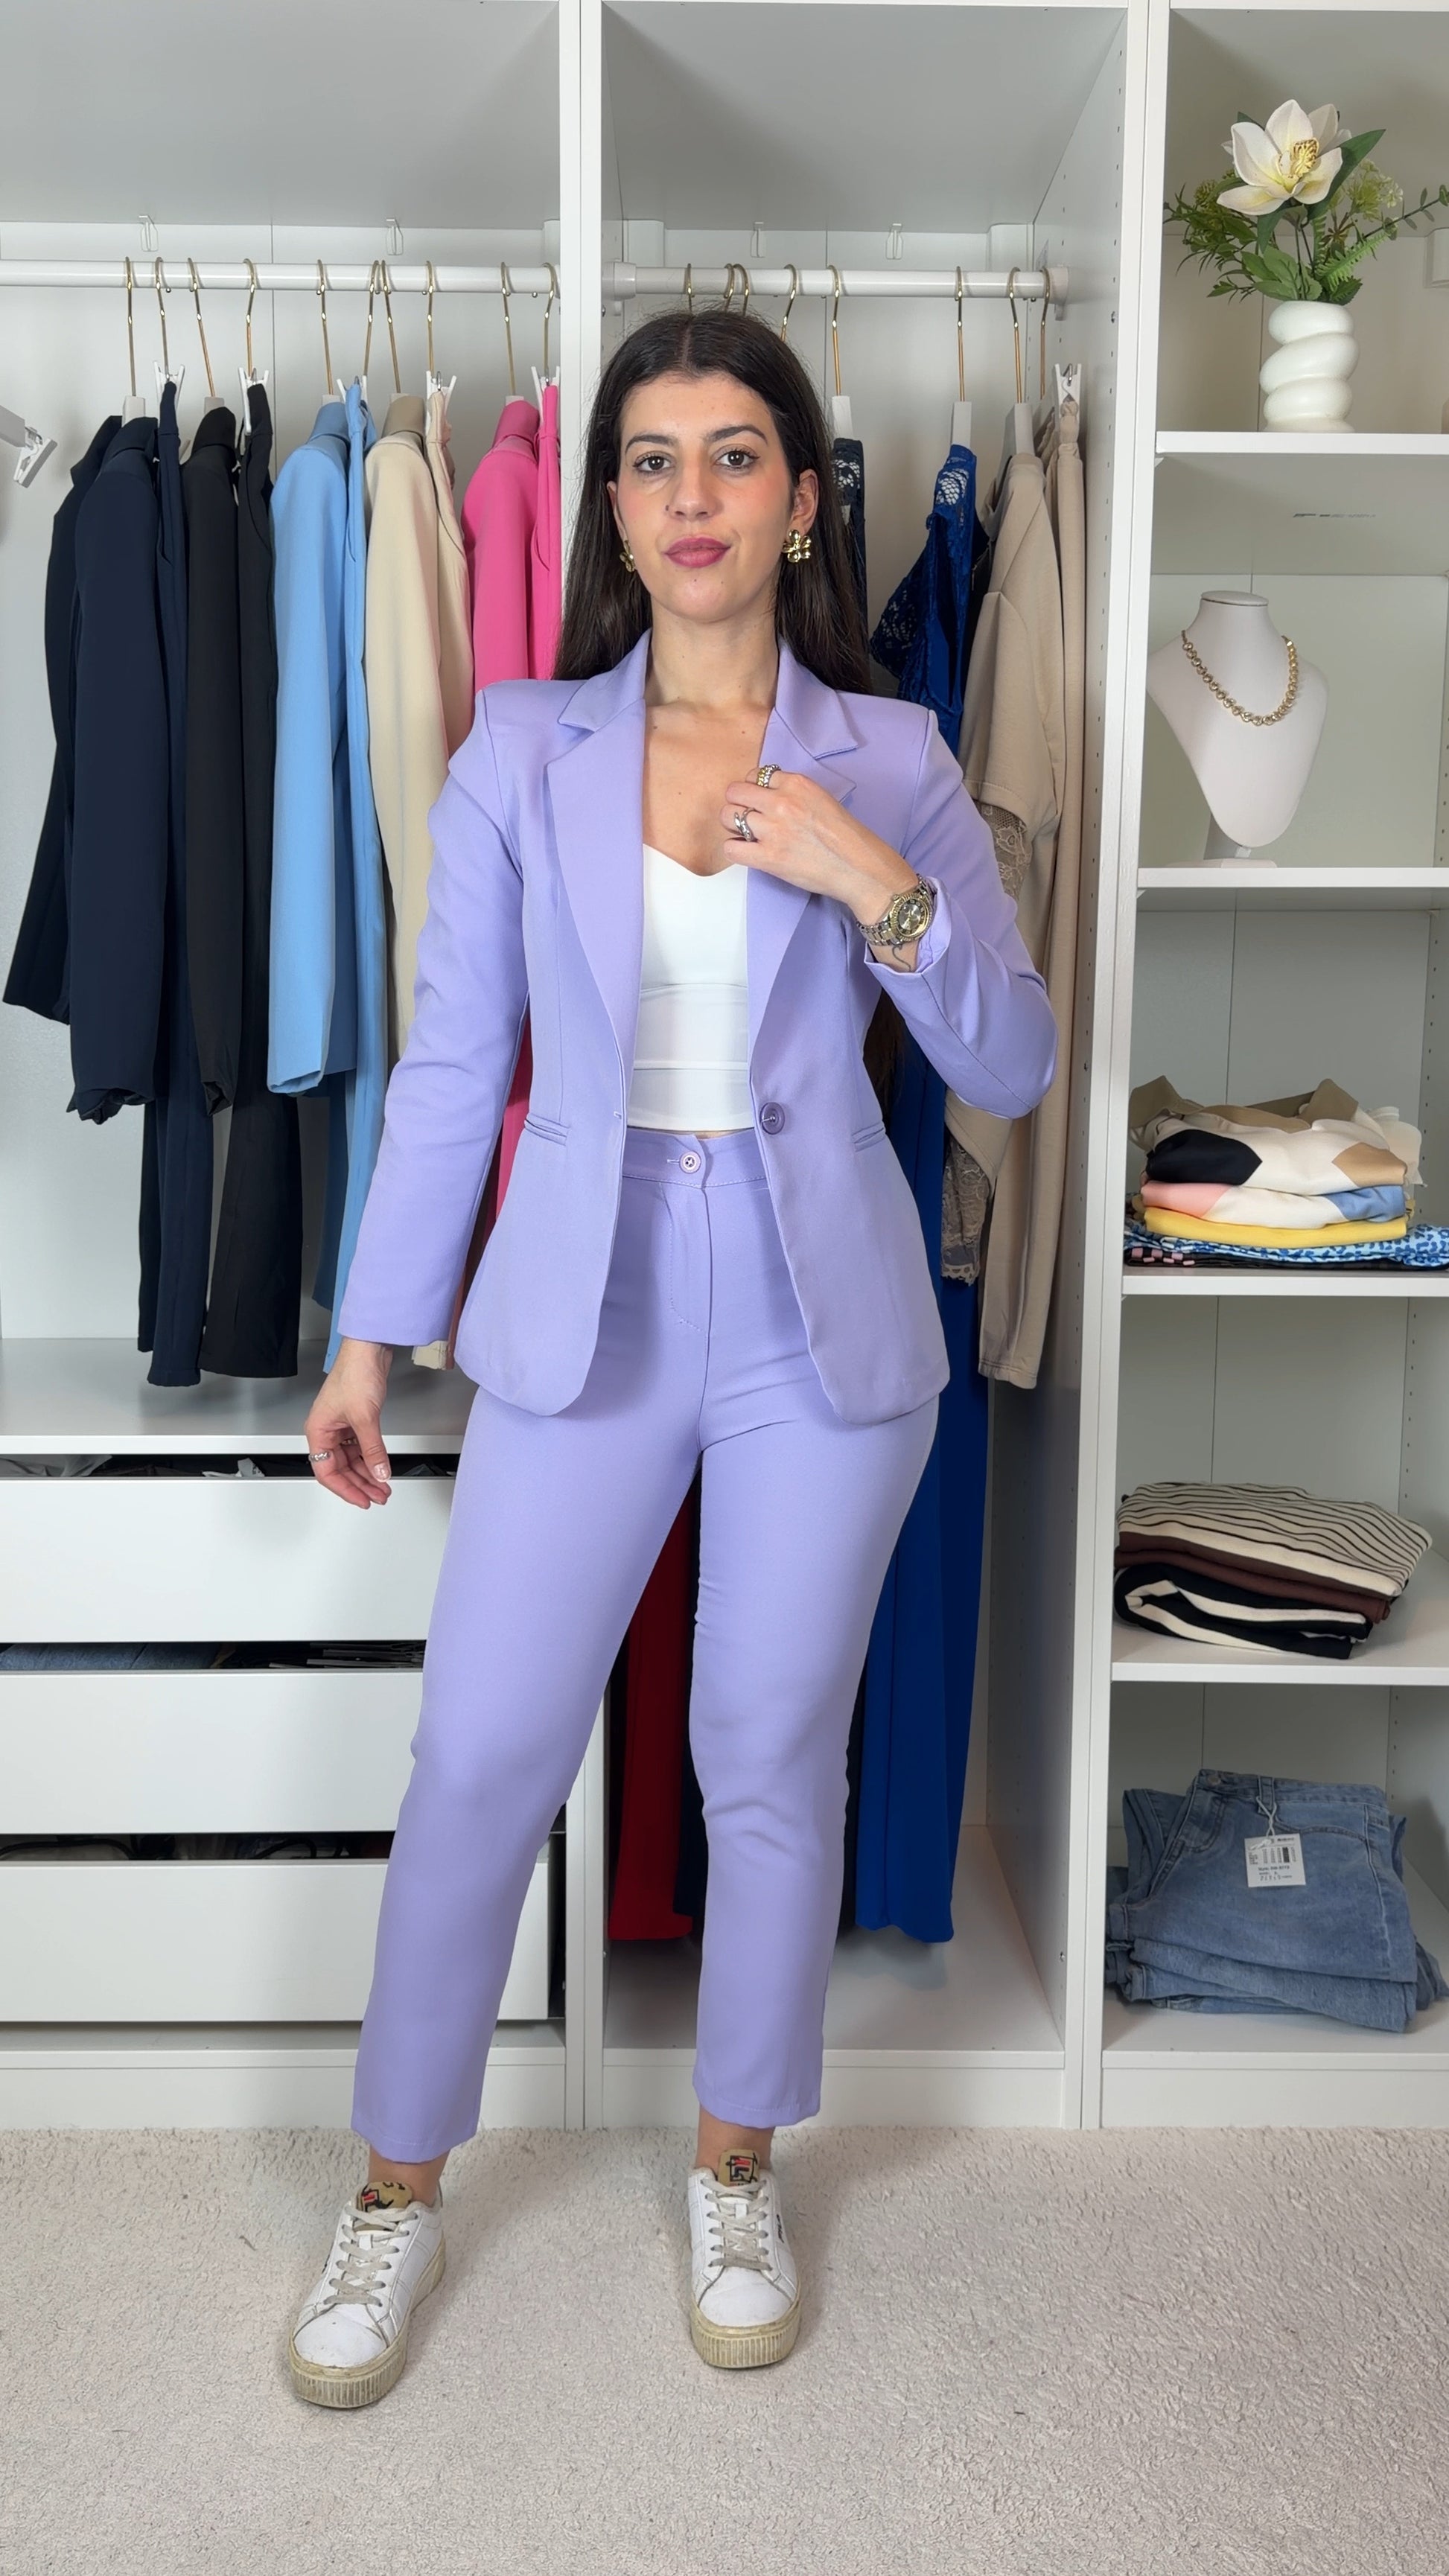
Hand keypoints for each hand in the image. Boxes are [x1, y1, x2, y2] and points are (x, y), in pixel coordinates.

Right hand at [304, 1338, 394, 1508]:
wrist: (369, 1350)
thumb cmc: (355, 1373)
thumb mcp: (365, 1418)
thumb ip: (373, 1450)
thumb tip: (379, 1473)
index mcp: (318, 1431)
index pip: (327, 1471)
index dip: (345, 1489)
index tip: (361, 1500)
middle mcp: (327, 1430)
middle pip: (340, 1468)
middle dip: (360, 1484)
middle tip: (378, 1496)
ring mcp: (341, 1426)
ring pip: (352, 1459)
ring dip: (367, 1474)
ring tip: (383, 1487)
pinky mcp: (356, 1420)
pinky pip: (361, 1447)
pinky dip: (371, 1459)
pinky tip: (381, 1468)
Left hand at [718, 769, 923, 967]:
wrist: (858, 867)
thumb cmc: (846, 836)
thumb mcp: (821, 797)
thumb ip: (793, 792)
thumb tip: (768, 795)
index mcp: (795, 783)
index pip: (755, 775)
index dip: (754, 789)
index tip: (760, 801)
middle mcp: (780, 802)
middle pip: (735, 792)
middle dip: (738, 803)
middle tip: (747, 817)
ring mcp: (772, 830)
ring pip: (728, 817)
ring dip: (733, 826)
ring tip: (747, 835)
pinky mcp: (767, 857)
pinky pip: (730, 848)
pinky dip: (734, 849)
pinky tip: (747, 852)